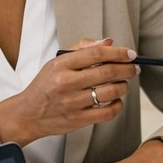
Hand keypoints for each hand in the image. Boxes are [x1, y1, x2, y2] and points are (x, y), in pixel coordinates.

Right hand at [0, 38, 138, 144]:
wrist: (28, 114)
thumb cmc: (45, 86)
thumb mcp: (57, 62)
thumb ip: (82, 49)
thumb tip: (109, 42)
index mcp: (61, 65)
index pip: (96, 53)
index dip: (118, 53)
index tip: (131, 54)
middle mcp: (66, 83)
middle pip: (107, 72)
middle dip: (127, 69)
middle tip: (134, 68)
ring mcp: (72, 102)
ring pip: (110, 92)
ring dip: (123, 86)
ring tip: (123, 84)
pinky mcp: (78, 120)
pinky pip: (108, 112)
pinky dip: (118, 105)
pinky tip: (116, 100)